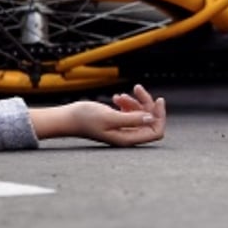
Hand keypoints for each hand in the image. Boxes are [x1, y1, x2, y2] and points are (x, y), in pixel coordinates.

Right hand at [30, 84, 166, 146]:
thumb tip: (151, 119)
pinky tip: (116, 98)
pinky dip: (126, 103)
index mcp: (128, 138)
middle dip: (146, 104)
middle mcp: (127, 135)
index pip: (156, 131)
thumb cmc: (85, 119)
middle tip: (137, 89)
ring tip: (120, 96)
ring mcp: (122, 128)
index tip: (158, 100)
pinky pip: (129, 111)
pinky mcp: (117, 121)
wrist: (68, 117)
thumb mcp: (110, 117)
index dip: (160, 116)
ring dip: (134, 102)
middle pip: (149, 120)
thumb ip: (131, 119)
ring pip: (139, 113)